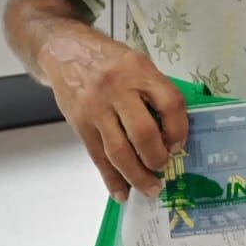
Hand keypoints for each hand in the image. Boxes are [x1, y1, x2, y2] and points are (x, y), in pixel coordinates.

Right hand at [37, 28, 186, 202]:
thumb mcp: (137, 63)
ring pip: (119, 152)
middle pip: (143, 132)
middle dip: (157, 158)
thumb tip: (174, 131)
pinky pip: (98, 158)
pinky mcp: (80, 125)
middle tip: (164, 168)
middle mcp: (117, 90)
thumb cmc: (108, 60)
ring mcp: (96, 109)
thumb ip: (155, 91)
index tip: (179, 144)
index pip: (169, 103)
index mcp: (139, 71)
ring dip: (137, 176)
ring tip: (151, 188)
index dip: (179, 128)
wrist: (65, 52)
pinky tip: (123, 192)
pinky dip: (112, 179)